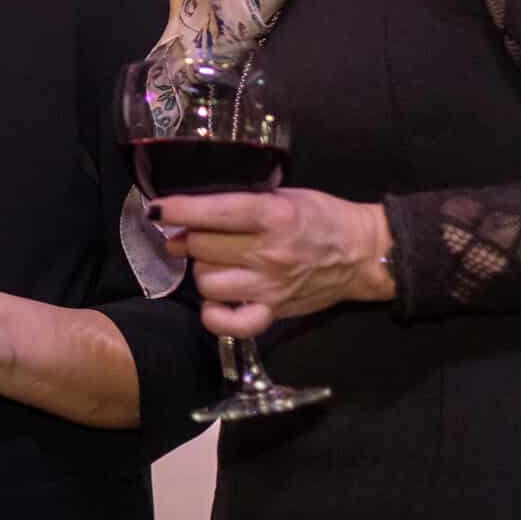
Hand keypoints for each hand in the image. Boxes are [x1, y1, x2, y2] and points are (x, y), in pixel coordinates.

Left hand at [150, 190, 391, 338]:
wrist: (363, 254)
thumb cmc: (322, 216)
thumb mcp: (285, 195)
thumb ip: (243, 201)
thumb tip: (194, 211)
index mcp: (273, 215)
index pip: (214, 213)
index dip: (178, 209)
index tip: (157, 208)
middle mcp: (269, 253)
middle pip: (202, 247)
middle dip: (190, 237)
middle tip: (193, 232)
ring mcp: (270, 286)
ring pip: (207, 281)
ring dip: (201, 269)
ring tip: (213, 260)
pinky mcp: (274, 311)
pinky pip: (231, 323)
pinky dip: (214, 315)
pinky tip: (214, 301)